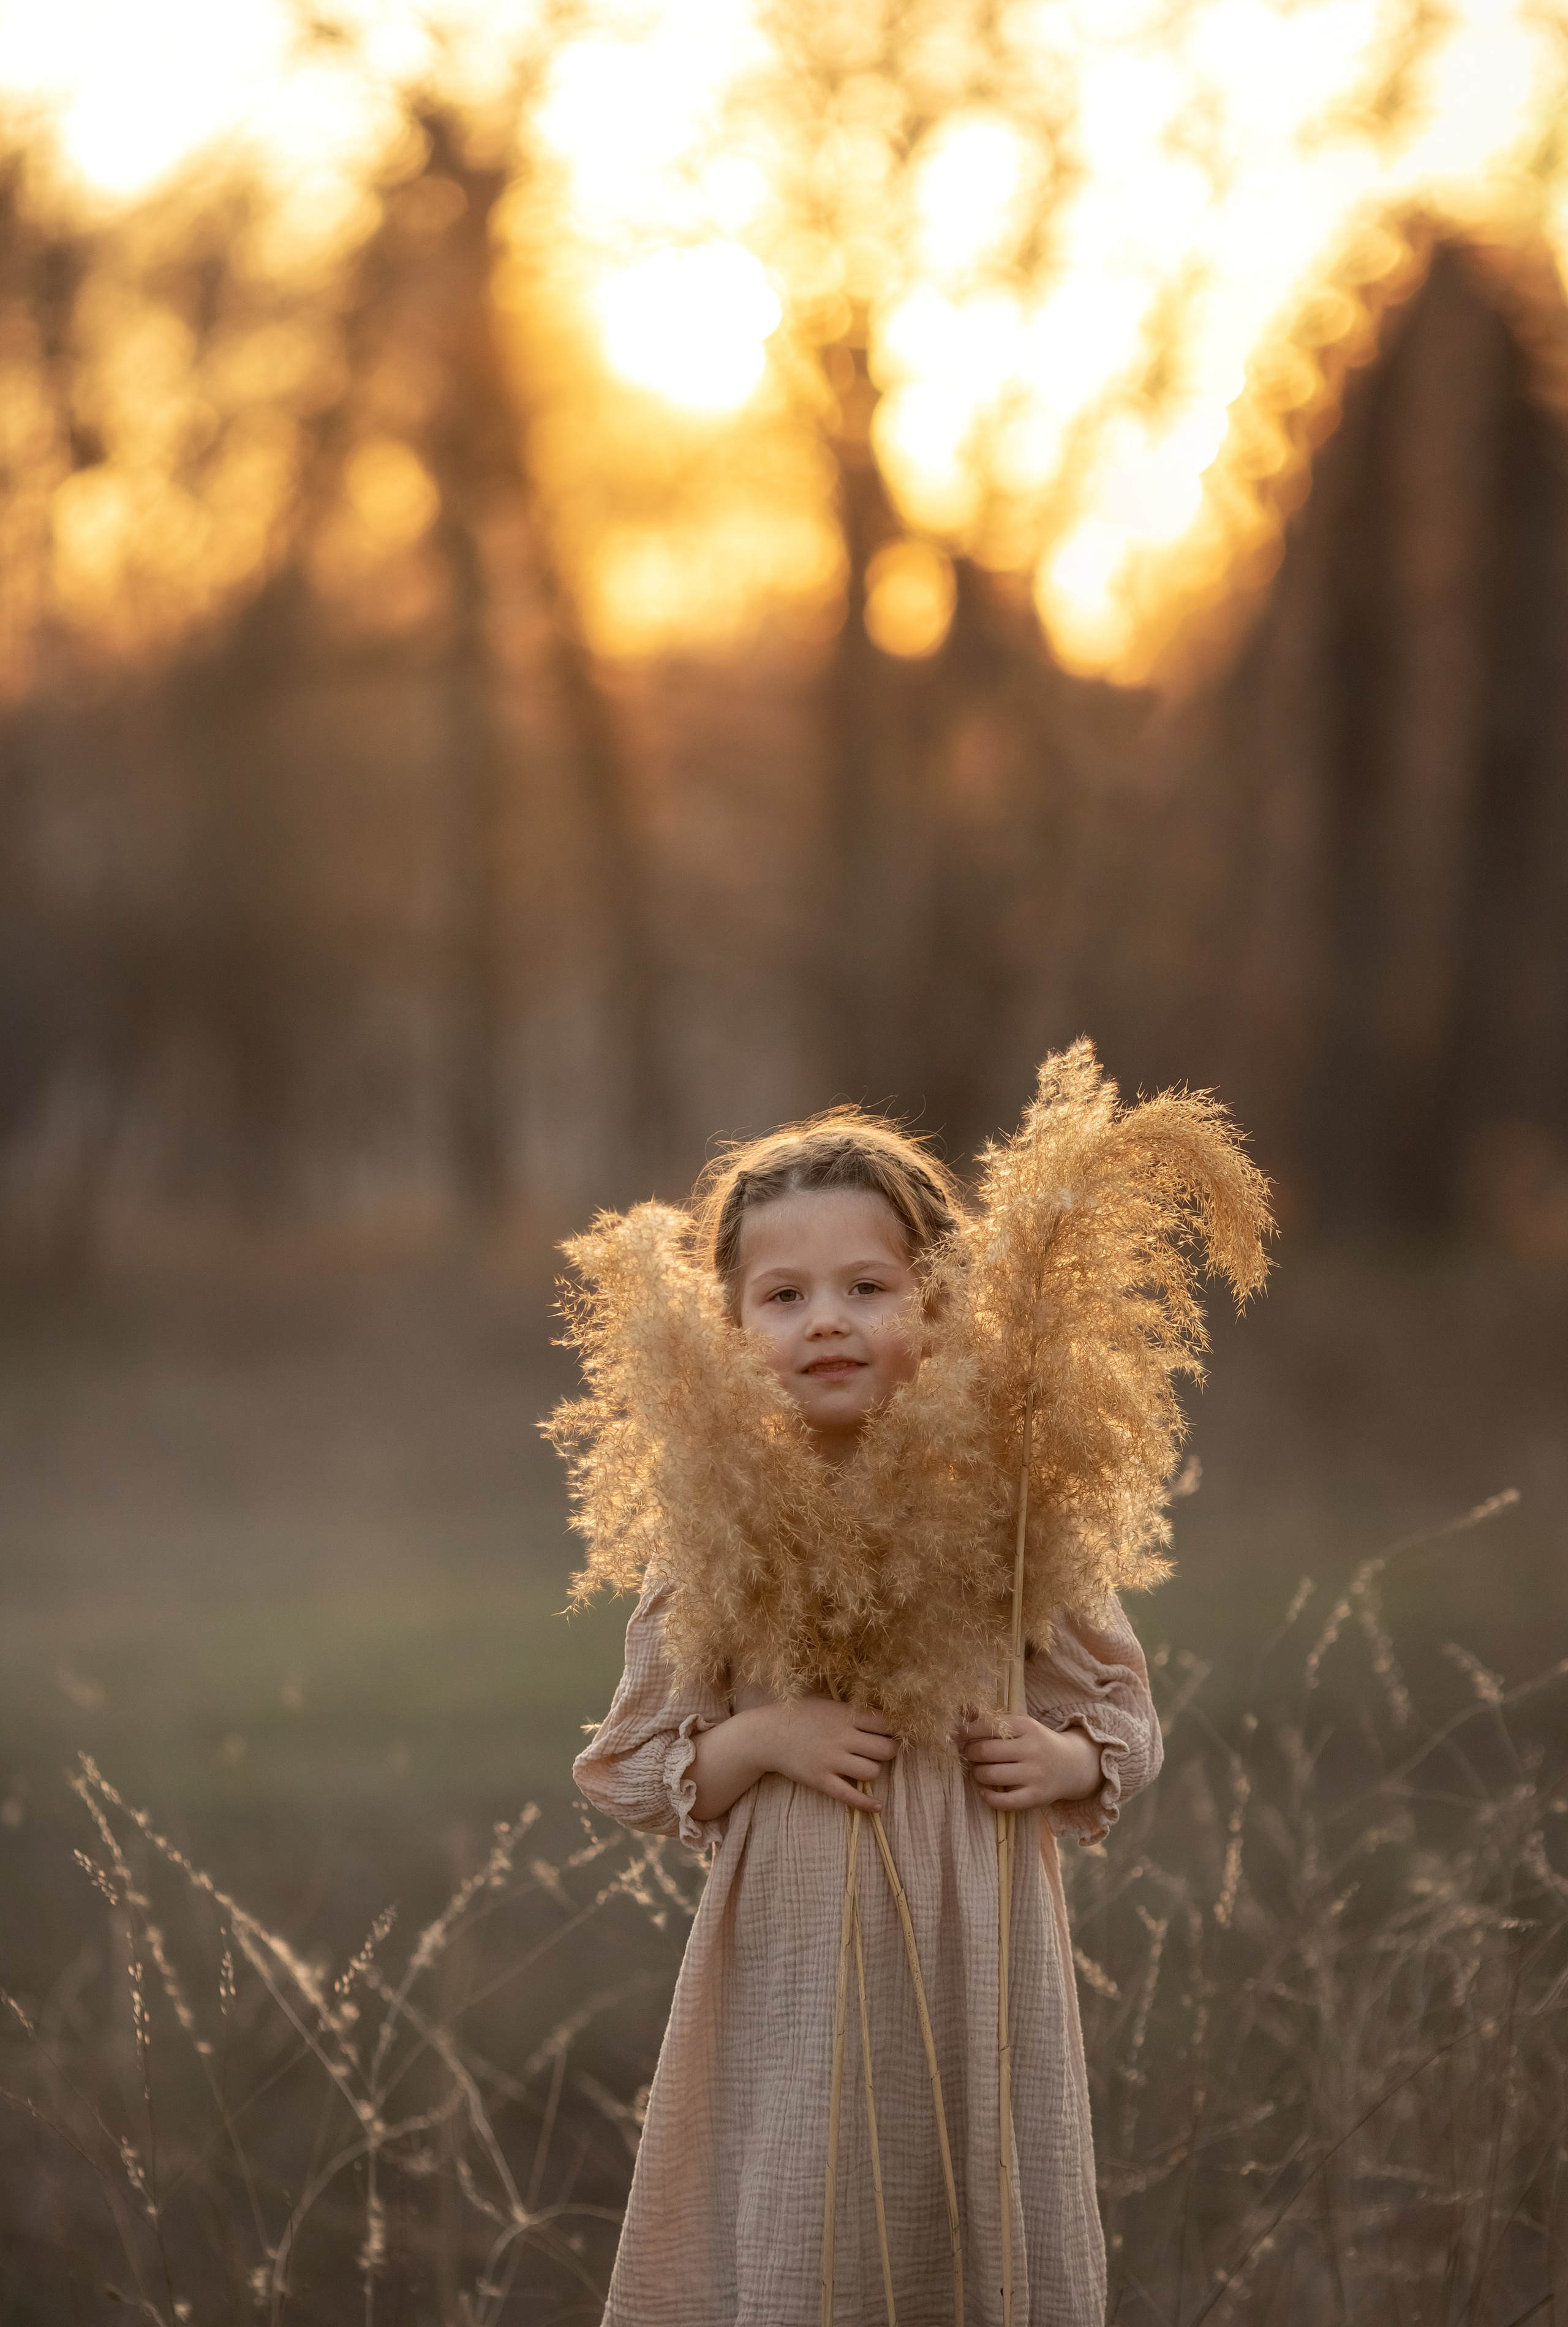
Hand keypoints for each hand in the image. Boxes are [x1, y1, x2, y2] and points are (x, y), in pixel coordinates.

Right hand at [760, 1698, 898, 1810]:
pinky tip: (878, 1806)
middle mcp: (842, 1737)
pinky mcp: (821, 1780)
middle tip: (883, 1751)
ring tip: (866, 1766)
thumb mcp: (827, 1703)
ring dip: (873, 1770)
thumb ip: (852, 1710)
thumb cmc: (799, 1715)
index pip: (886, 1724)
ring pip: (872, 1771)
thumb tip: (882, 1716)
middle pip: (885, 1750)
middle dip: (890, 1751)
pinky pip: (850, 1796)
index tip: (893, 1733)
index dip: (895, 1730)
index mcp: (845, 1715)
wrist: (767, 1734)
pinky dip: (867, 1803)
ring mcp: (831, 1760)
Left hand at [956, 1711, 1100, 1812]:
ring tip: (980, 1771)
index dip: (966, 1732)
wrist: (1072, 1765)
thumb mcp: (1022, 1726)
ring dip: (977, 1774)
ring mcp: (1035, 1774)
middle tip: (968, 1755)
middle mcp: (1031, 1749)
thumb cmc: (1038, 1743)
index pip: (987, 1726)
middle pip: (985, 1751)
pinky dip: (988, 1797)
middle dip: (970, 1753)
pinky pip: (1003, 1801)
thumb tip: (963, 1710)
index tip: (955, 1735)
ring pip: (990, 1775)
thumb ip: (995, 1720)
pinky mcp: (1036, 1796)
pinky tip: (985, 1791)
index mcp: (1026, 1726)